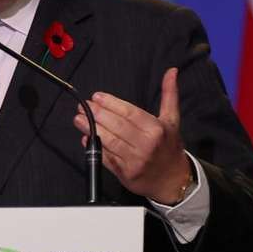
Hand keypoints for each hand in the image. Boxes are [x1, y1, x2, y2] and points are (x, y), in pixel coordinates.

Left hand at [73, 68, 190, 203]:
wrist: (173, 180)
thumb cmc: (169, 146)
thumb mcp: (172, 120)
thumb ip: (169, 94)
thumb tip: (171, 70)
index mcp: (156, 129)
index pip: (129, 113)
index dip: (111, 103)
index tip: (96, 96)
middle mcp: (146, 145)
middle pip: (116, 126)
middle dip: (97, 114)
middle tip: (83, 106)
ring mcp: (134, 161)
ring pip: (109, 141)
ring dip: (91, 129)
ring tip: (78, 119)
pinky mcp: (125, 174)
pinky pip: (106, 158)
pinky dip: (95, 147)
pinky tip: (86, 138)